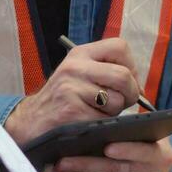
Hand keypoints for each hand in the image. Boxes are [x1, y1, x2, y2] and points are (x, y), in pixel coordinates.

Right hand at [4, 38, 138, 144]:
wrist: (32, 120)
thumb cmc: (63, 98)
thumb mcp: (78, 74)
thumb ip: (105, 71)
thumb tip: (138, 87)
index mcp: (80, 54)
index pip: (120, 47)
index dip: (131, 66)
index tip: (128, 81)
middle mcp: (75, 67)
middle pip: (123, 75)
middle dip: (130, 93)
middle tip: (123, 102)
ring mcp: (72, 88)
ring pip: (117, 100)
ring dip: (115, 112)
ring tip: (99, 111)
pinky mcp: (72, 110)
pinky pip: (104, 118)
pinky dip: (102, 123)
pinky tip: (89, 121)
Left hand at [49, 138, 171, 171]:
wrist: (152, 166)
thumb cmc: (142, 140)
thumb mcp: (142, 130)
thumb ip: (127, 126)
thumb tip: (100, 120)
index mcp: (161, 155)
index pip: (144, 152)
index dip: (127, 151)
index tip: (108, 148)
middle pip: (118, 171)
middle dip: (88, 165)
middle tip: (63, 160)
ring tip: (58, 169)